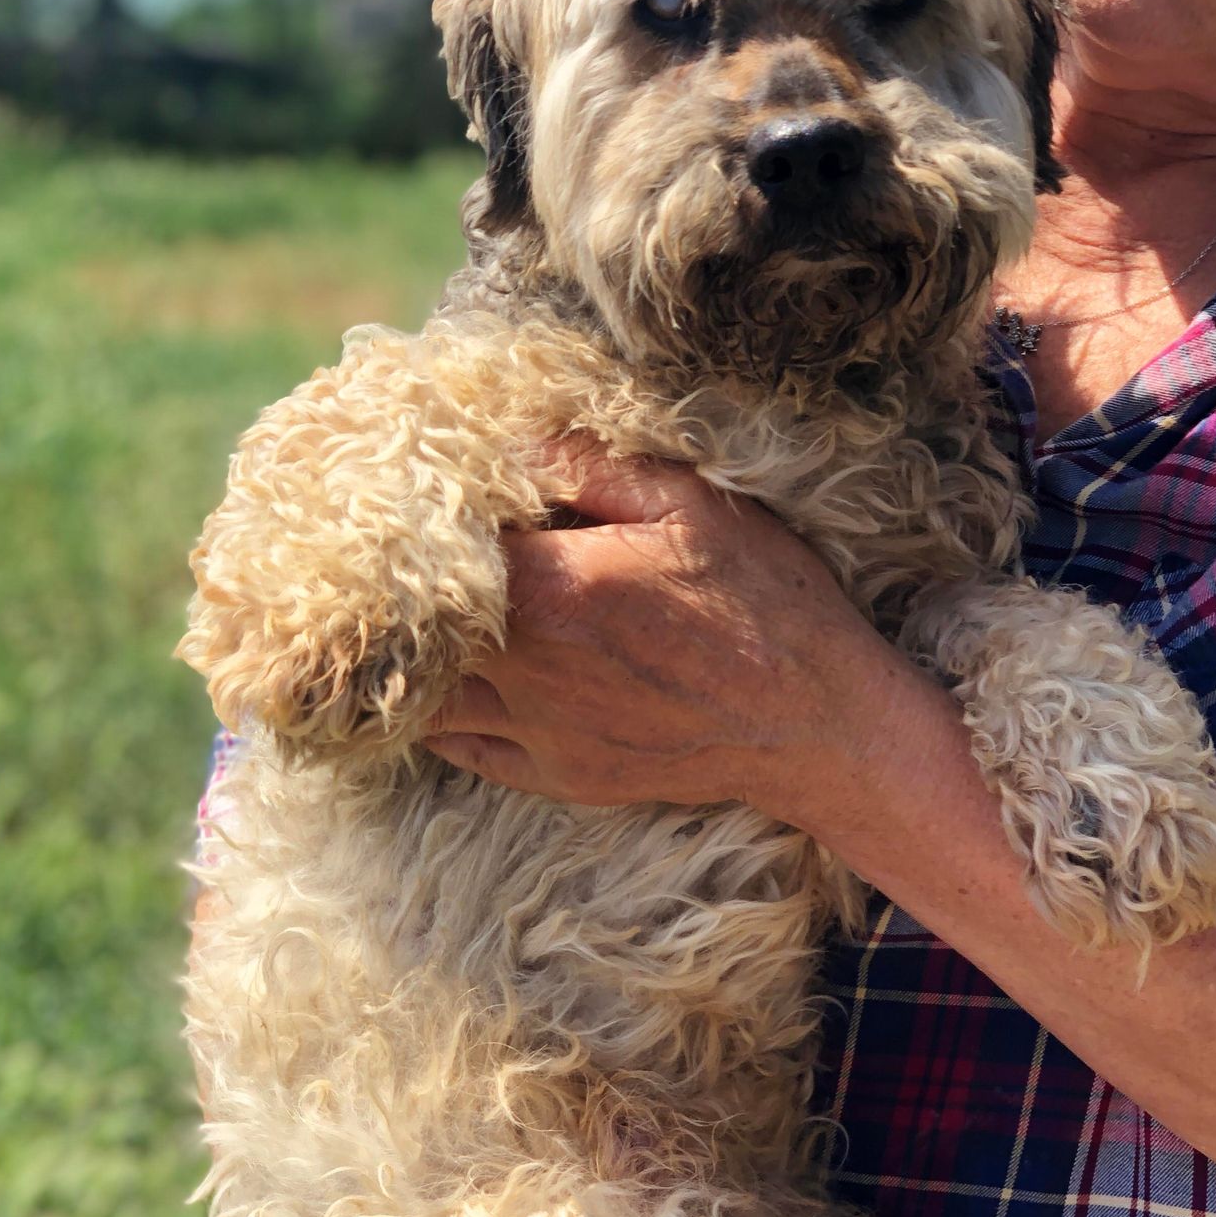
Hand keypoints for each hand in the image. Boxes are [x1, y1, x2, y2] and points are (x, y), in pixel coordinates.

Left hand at [422, 440, 894, 819]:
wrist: (817, 722)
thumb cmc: (763, 599)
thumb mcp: (692, 503)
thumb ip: (592, 467)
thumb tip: (511, 441)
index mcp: (554, 586)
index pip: (435, 547)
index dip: (417, 519)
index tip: (415, 498)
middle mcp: (529, 667)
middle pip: (414, 626)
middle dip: (401, 589)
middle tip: (398, 556)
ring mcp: (538, 731)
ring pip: (423, 695)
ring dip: (409, 657)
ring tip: (415, 621)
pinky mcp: (557, 775)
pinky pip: (460, 747)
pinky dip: (437, 714)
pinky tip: (445, 682)